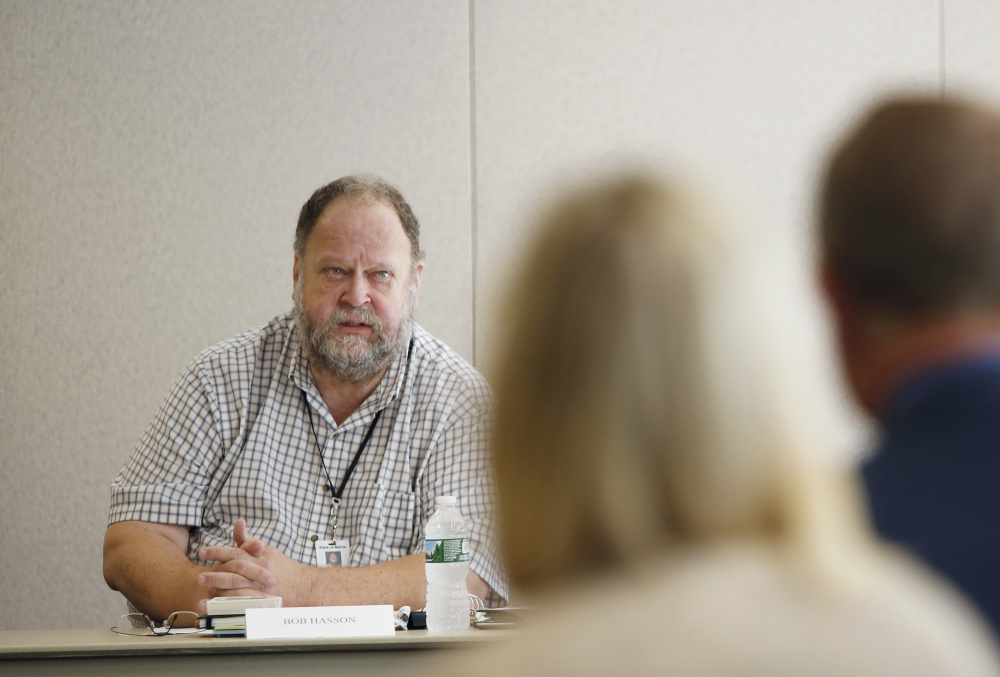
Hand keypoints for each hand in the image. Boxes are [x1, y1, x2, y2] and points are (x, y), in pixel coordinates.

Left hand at [197, 518, 312, 609]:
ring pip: (235, 587)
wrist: (305, 587)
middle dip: (214, 573)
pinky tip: (212, 604)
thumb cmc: (285, 569)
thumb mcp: (268, 551)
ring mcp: (261, 588)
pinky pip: (240, 603)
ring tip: (205, 589)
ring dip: (217, 588)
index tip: (203, 552)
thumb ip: (249, 541)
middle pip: (232, 571)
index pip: (235, 551)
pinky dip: (224, 604)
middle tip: (200, 575)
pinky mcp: (261, 602)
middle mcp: (260, 572)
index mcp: (260, 557)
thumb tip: (238, 524)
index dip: (217, 551)